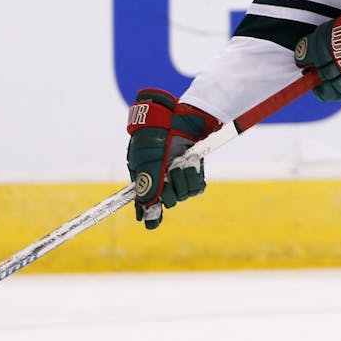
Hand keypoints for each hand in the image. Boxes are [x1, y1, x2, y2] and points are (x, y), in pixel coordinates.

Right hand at [125, 89, 218, 228]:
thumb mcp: (146, 159)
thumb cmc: (155, 136)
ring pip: (183, 195)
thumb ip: (148, 184)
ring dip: (182, 181)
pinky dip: (193, 177)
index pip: (144, 202)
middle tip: (168, 175)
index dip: (147, 213)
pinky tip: (189, 164)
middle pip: (167, 202)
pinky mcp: (194, 172)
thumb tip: (147, 206)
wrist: (177, 117)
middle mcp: (161, 180)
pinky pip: (196, 187)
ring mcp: (178, 177)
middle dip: (169, 192)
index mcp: (144, 178)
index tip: (150, 223)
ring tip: (179, 164)